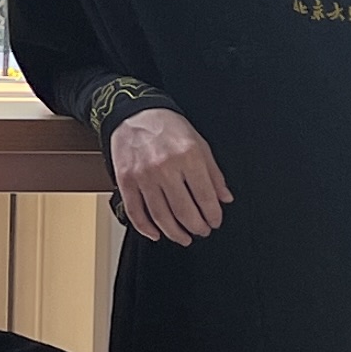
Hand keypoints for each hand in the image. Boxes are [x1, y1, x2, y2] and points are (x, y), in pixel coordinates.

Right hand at [107, 108, 231, 245]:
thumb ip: (214, 173)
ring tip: (184, 237)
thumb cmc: (168, 127)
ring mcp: (143, 176)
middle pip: (184, 211)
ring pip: (161, 216)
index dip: (213, 215)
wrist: (135, 114)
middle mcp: (165, 167)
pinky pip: (136, 212)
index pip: (205, 197)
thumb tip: (224, 198)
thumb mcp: (200, 144)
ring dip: (175, 233)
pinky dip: (146, 228)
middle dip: (197, 227)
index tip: (215, 221)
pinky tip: (156, 233)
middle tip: (202, 231)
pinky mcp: (126, 181)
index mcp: (188, 156)